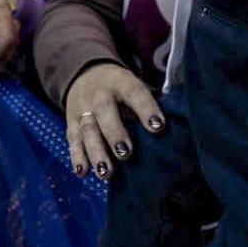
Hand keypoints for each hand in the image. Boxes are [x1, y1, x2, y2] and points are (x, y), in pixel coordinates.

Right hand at [64, 62, 165, 179]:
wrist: (85, 73)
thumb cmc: (121, 88)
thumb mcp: (133, 86)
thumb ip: (149, 105)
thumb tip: (177, 128)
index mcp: (121, 82)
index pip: (135, 93)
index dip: (146, 109)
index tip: (158, 127)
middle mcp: (99, 95)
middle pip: (104, 112)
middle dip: (115, 134)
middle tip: (126, 154)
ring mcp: (82, 109)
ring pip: (87, 130)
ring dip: (95, 152)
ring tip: (106, 173)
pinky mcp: (70, 123)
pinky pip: (73, 141)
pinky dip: (77, 157)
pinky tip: (83, 172)